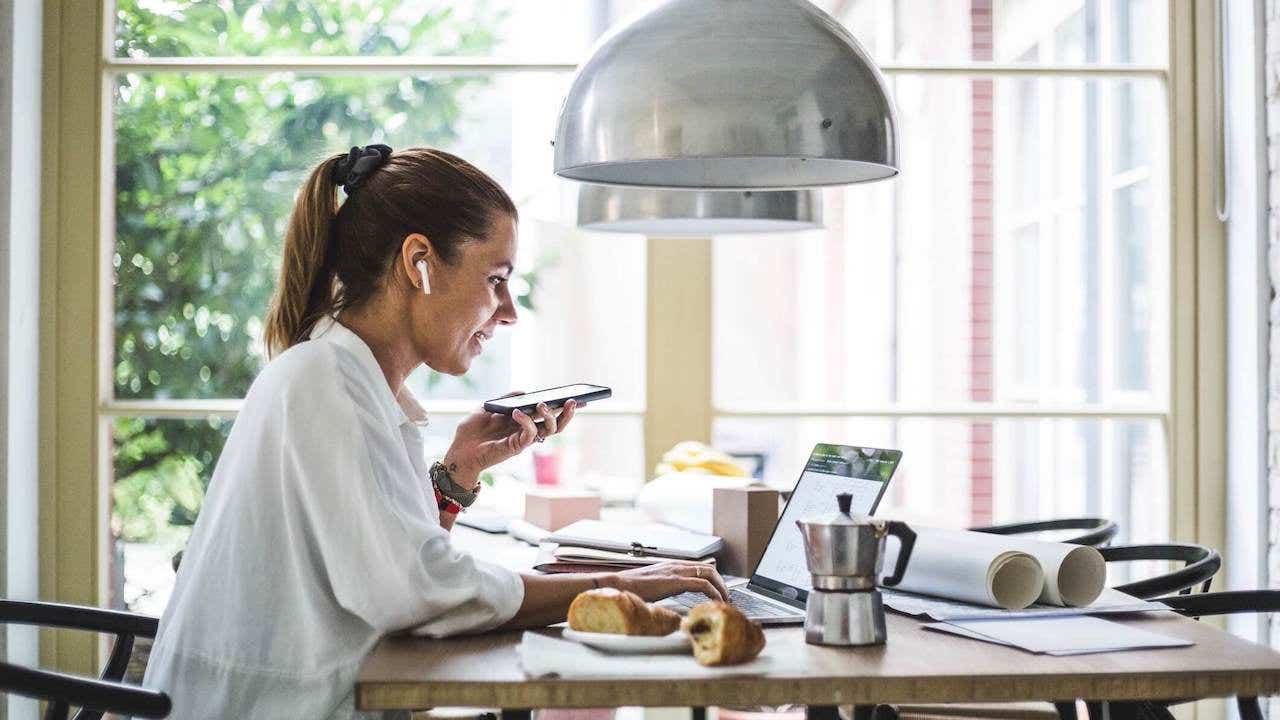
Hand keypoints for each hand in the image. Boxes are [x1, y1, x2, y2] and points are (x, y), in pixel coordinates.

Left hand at [443, 394, 578, 488]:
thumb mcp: (488, 407)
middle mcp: (526, 432)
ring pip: (548, 431)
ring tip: (543, 404)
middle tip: (573, 401)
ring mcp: (522, 440)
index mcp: (522, 422)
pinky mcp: (515, 447)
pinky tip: (517, 412)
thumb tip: (523, 392)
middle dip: (567, 414)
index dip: (563, 408)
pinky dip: (526, 421)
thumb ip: (506, 399)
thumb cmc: (472, 431)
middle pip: (555, 425)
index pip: (547, 415)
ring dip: (549, 416)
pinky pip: (528, 434)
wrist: (458, 450)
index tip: (577, 397)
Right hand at [610, 562, 729, 602]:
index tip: (718, 592)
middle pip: (709, 568)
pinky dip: (713, 593)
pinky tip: (715, 602)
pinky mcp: (675, 580)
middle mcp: (676, 565)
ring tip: (724, 602)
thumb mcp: (652, 587)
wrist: (617, 585)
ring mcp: (676, 571)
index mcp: (671, 566)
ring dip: (721, 588)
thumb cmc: (630, 589)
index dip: (713, 579)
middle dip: (722, 583)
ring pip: (709, 574)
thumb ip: (664, 589)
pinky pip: (702, 584)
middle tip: (725, 598)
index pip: (700, 567)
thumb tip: (669, 603)